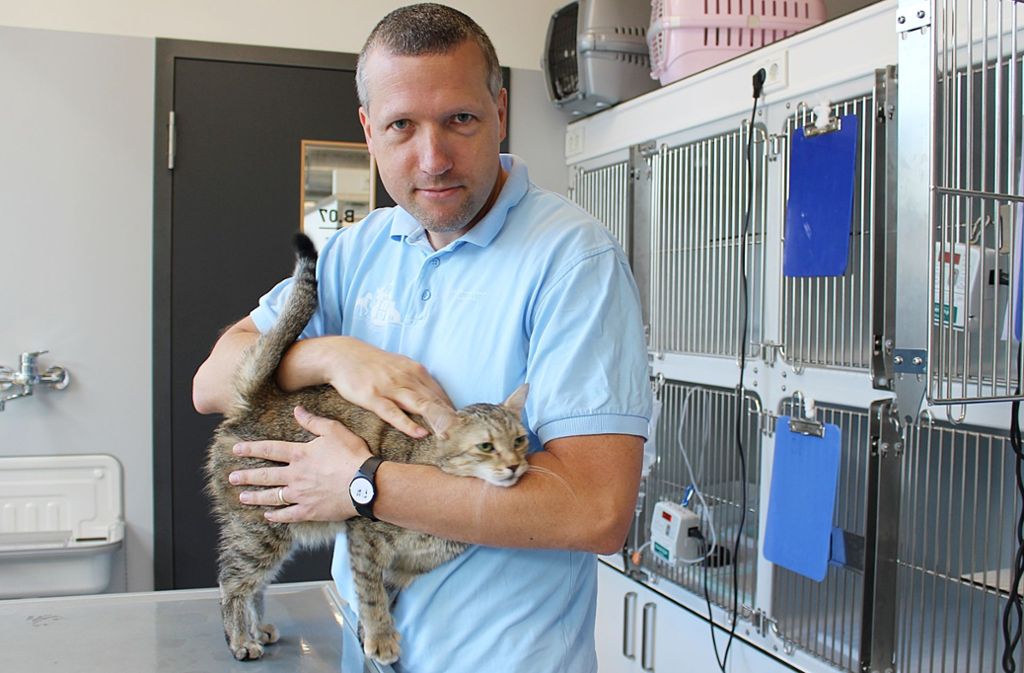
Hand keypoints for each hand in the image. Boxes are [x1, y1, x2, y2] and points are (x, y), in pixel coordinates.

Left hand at [229, 406, 371, 522]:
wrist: (365, 484)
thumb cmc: (352, 455)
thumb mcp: (334, 430)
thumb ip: (313, 421)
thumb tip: (297, 410)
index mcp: (300, 454)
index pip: (269, 450)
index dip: (251, 448)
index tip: (236, 450)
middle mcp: (295, 475)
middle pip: (265, 475)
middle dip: (247, 476)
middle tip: (232, 478)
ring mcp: (300, 495)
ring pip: (272, 496)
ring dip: (256, 496)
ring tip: (243, 497)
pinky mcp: (309, 511)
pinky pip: (287, 515)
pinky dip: (276, 516)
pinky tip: (268, 515)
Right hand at [319, 337, 454, 437]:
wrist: (342, 355)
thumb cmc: (372, 364)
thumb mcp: (399, 367)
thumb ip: (416, 382)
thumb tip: (434, 399)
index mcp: (415, 370)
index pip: (439, 393)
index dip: (452, 410)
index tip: (463, 427)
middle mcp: (406, 377)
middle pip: (434, 400)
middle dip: (450, 418)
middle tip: (463, 435)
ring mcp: (390, 387)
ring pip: (419, 405)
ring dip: (436, 420)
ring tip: (449, 435)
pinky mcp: (373, 397)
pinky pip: (393, 413)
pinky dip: (407, 423)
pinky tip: (419, 433)